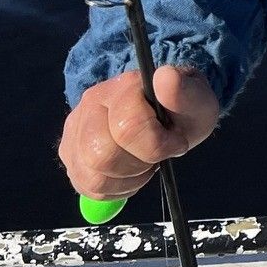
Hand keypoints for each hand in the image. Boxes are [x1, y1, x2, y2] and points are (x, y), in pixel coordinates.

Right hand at [59, 67, 220, 200]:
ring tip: (144, 164)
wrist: (167, 115)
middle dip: (138, 165)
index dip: (158, 145)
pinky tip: (129, 173)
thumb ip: (186, 93)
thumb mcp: (197, 102)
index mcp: (123, 86)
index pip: (127, 127)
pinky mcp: (69, 152)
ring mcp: (75, 129)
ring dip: (127, 179)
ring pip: (93, 175)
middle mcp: (91, 104)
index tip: (177, 142)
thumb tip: (166, 77)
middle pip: (102, 155)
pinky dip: (114, 189)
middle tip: (156, 157)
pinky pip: (86, 186)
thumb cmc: (182, 110)